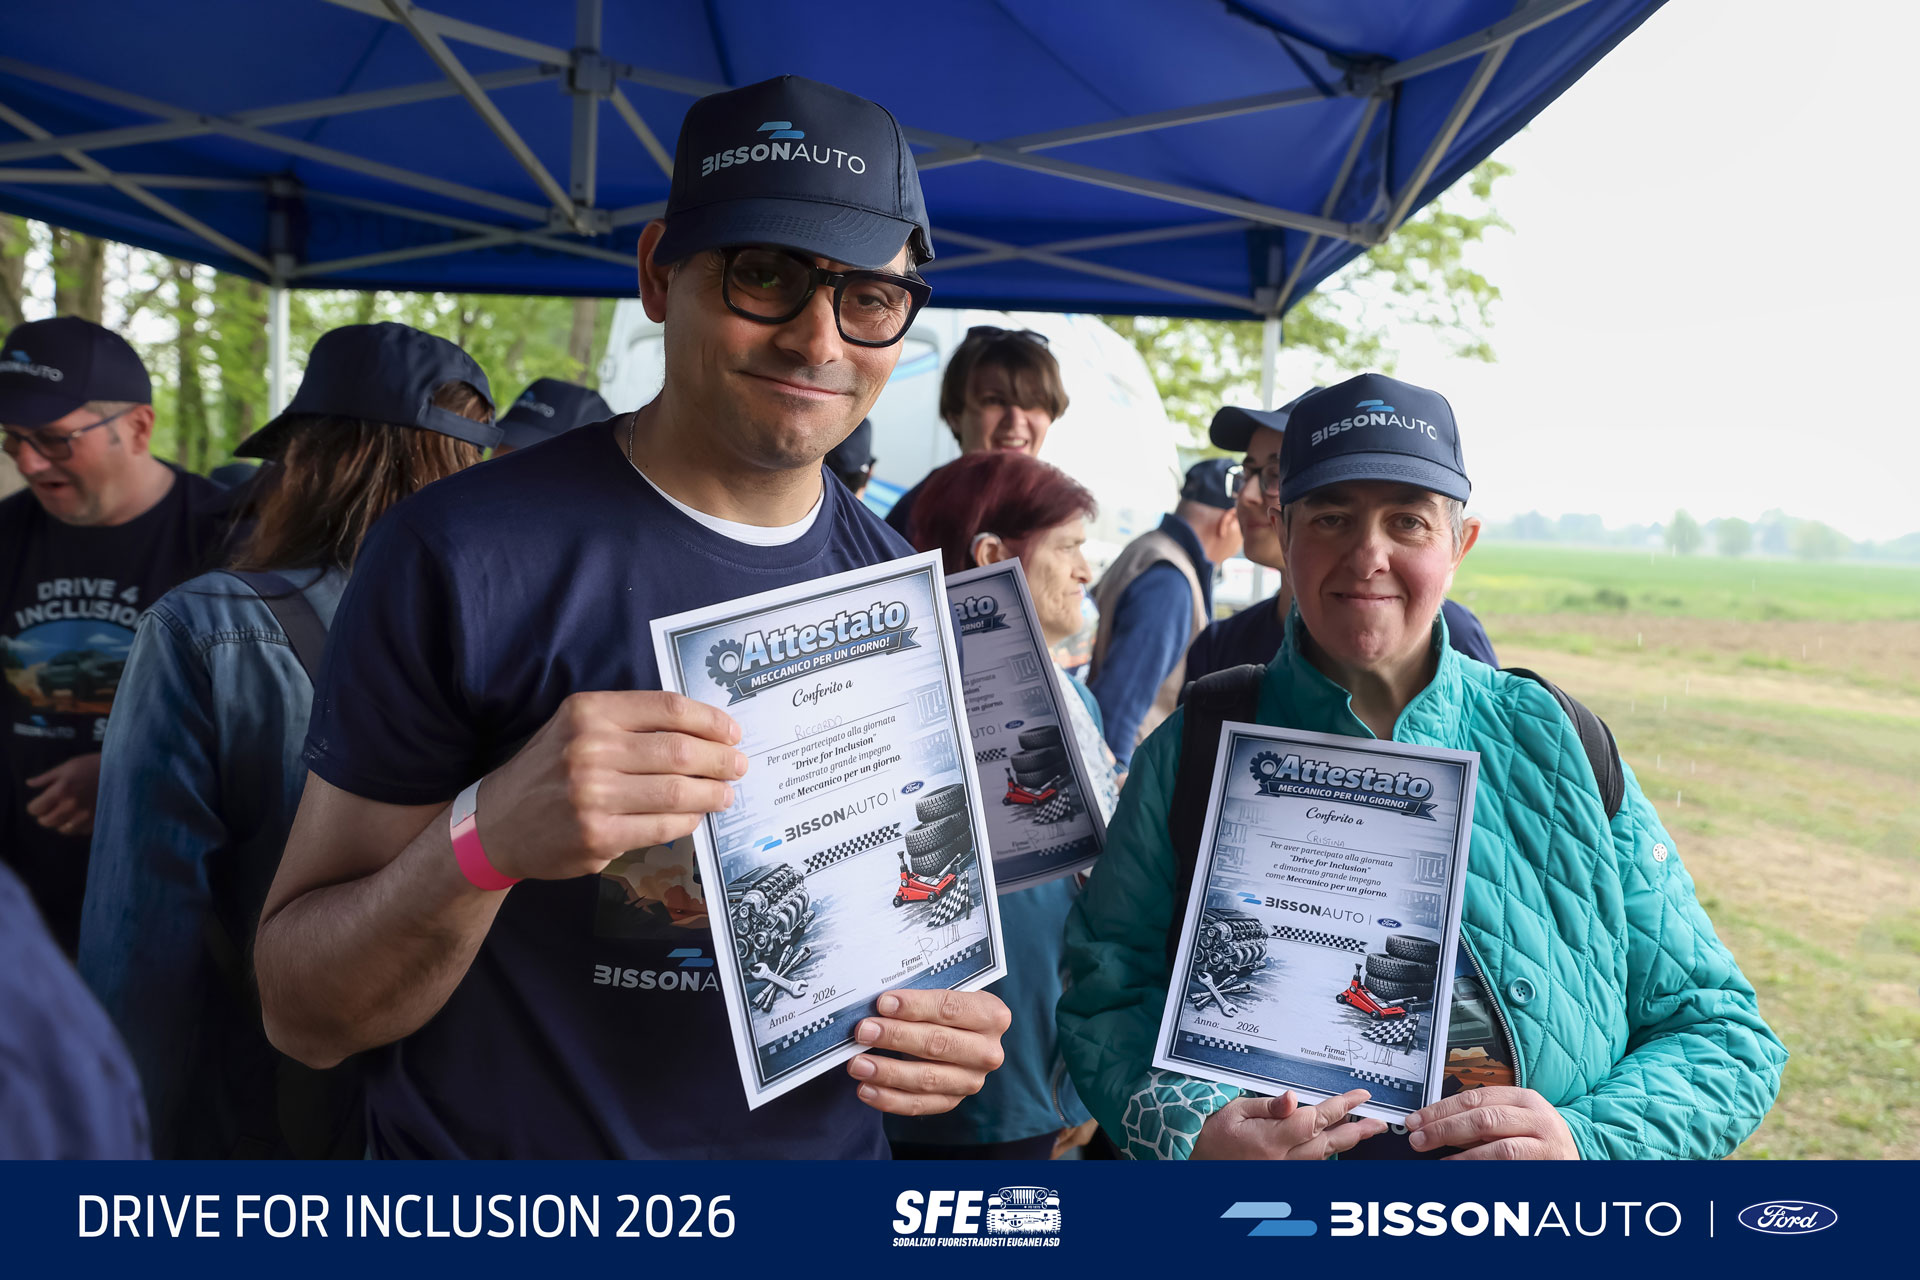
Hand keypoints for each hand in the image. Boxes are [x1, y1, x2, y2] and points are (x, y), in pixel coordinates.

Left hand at [25, 752, 102, 836]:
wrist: (123, 771)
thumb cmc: (93, 765)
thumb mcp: (68, 766)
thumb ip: (46, 777)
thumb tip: (29, 784)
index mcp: (61, 791)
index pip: (35, 809)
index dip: (35, 805)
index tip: (39, 802)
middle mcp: (71, 806)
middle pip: (46, 822)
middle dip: (45, 815)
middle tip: (50, 809)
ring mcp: (84, 816)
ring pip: (61, 829)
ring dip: (60, 822)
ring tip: (64, 813)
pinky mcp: (96, 821)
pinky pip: (78, 830)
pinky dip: (75, 825)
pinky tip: (79, 815)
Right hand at [477, 691, 744, 880]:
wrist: (497, 823)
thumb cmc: (549, 769)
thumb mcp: (577, 727)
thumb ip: (630, 722)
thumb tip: (703, 731)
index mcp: (589, 712)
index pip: (668, 709)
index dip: (710, 720)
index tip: (732, 732)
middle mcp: (590, 749)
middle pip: (680, 751)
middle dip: (721, 760)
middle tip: (738, 766)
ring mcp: (592, 795)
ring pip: (677, 792)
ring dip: (712, 793)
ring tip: (725, 793)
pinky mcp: (596, 836)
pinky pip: (662, 827)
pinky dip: (687, 821)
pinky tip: (694, 816)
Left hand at [846, 988, 1010, 1115]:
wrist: (965, 1035)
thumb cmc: (949, 1008)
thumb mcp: (947, 992)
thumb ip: (921, 994)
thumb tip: (879, 1001)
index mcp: (992, 1015)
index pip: (950, 1008)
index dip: (915, 1006)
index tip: (883, 1003)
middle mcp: (988, 1051)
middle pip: (937, 1044)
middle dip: (895, 1037)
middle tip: (863, 1031)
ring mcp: (972, 1080)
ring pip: (926, 1078)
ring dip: (887, 1072)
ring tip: (857, 1064)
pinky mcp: (953, 1101)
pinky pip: (918, 1104)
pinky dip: (889, 1098)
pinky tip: (866, 1089)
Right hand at [1191, 1089, 1386, 1159]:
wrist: (1195, 1160)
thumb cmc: (1212, 1134)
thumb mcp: (1234, 1110)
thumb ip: (1267, 1105)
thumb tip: (1293, 1098)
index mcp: (1272, 1140)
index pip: (1316, 1120)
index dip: (1342, 1108)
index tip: (1359, 1096)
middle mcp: (1281, 1159)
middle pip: (1329, 1144)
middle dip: (1357, 1131)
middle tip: (1378, 1122)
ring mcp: (1283, 1170)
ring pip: (1323, 1156)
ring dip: (1345, 1143)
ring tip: (1364, 1131)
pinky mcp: (1281, 1176)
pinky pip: (1310, 1165)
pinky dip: (1325, 1153)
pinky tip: (1333, 1145)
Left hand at [1406, 1086, 1578, 1158]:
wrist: (1578, 1157)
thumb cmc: (1537, 1137)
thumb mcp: (1512, 1119)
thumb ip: (1479, 1119)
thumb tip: (1434, 1124)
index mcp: (1523, 1097)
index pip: (1474, 1098)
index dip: (1441, 1109)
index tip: (1417, 1120)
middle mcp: (1536, 1117)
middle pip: (1483, 1119)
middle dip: (1446, 1129)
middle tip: (1419, 1140)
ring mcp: (1545, 1144)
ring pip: (1499, 1148)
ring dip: (1464, 1155)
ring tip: (1440, 1161)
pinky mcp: (1548, 1167)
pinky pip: (1511, 1169)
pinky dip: (1483, 1170)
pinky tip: (1465, 1172)